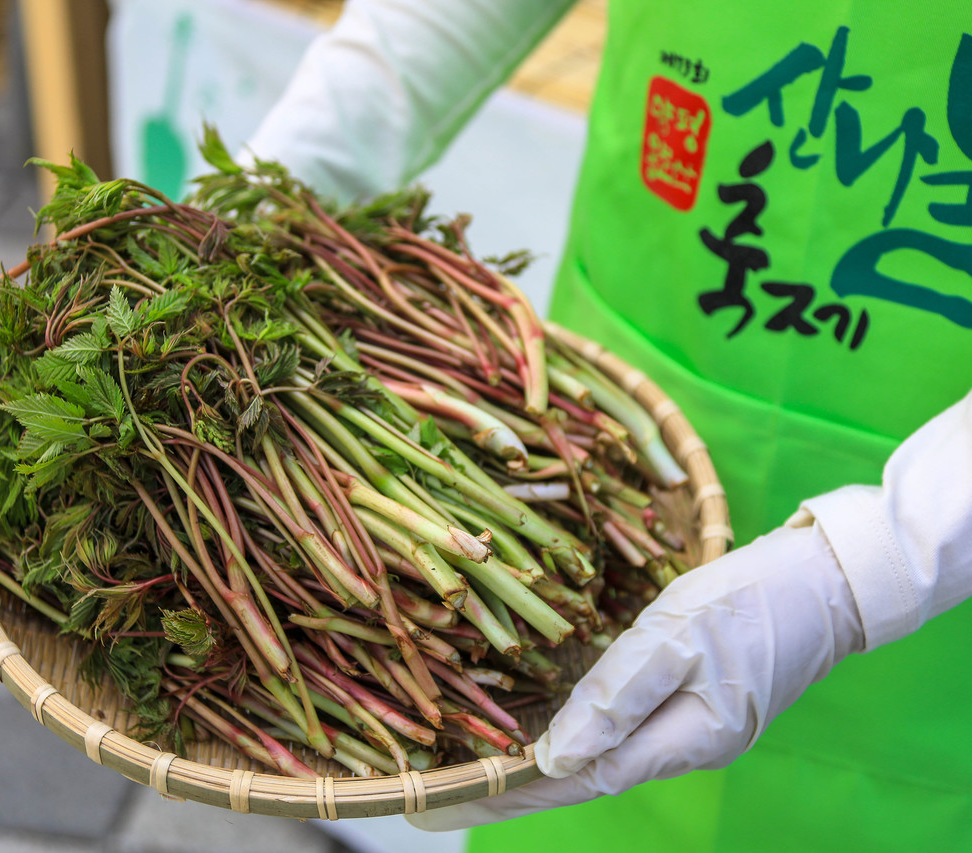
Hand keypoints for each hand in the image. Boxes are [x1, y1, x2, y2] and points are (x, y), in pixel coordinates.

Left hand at [408, 523, 863, 830]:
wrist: (823, 580)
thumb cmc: (749, 601)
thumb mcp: (674, 638)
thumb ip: (615, 697)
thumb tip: (558, 756)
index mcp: (689, 739)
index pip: (589, 776)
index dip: (525, 788)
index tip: (467, 799)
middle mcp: (693, 745)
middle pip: (600, 770)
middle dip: (534, 782)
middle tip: (467, 789)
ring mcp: (701, 725)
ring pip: (617, 749)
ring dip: (561, 757)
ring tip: (502, 762)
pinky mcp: (704, 700)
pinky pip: (635, 726)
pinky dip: (594, 729)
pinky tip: (567, 725)